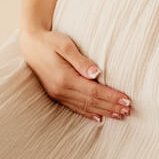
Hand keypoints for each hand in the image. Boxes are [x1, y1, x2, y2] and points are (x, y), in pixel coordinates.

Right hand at [18, 27, 132, 123]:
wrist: (30, 44)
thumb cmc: (49, 41)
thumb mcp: (65, 45)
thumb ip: (81, 60)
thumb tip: (97, 73)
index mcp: (65, 78)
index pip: (94, 92)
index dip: (111, 97)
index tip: (127, 100)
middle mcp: (61, 90)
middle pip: (91, 102)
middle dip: (111, 107)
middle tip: (128, 111)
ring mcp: (57, 94)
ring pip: (85, 107)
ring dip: (103, 112)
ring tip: (120, 115)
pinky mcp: (56, 94)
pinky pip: (75, 108)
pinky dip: (88, 114)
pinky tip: (99, 118)